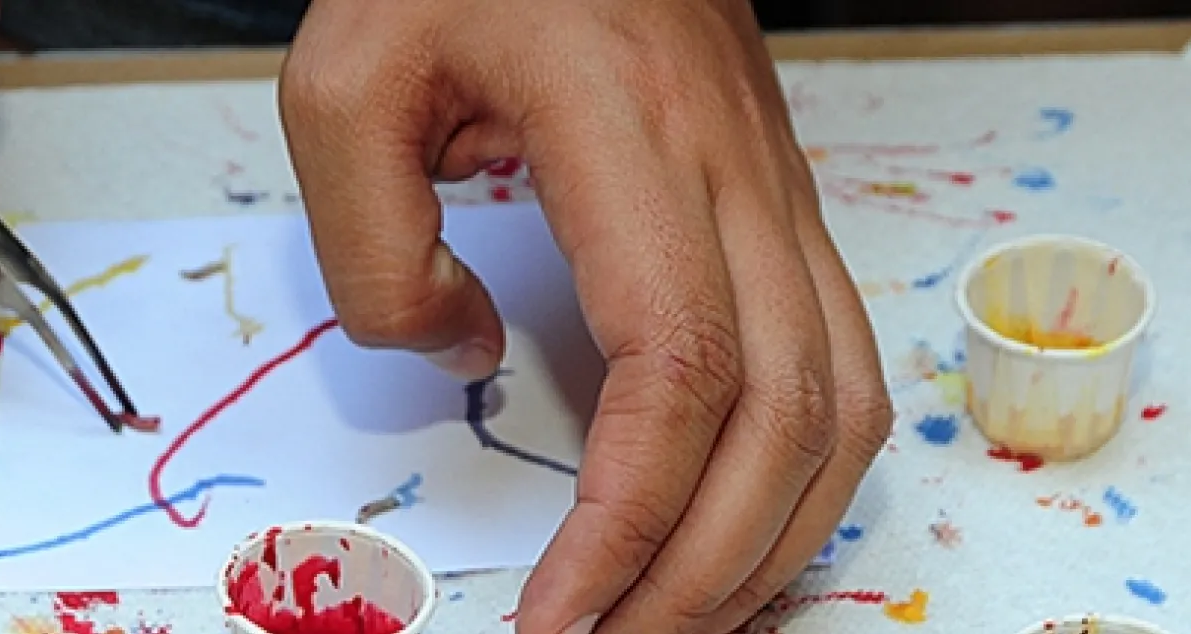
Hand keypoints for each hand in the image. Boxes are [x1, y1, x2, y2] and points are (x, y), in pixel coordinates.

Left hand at [277, 0, 892, 630]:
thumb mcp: (347, 79)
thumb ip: (372, 244)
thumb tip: (467, 359)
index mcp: (633, 131)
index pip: (678, 366)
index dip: (633, 519)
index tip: (562, 614)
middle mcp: (737, 173)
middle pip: (784, 416)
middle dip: (707, 569)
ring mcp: (779, 189)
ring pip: (844, 403)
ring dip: (775, 538)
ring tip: (681, 618)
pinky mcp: (782, 205)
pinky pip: (839, 362)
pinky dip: (803, 473)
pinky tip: (741, 523)